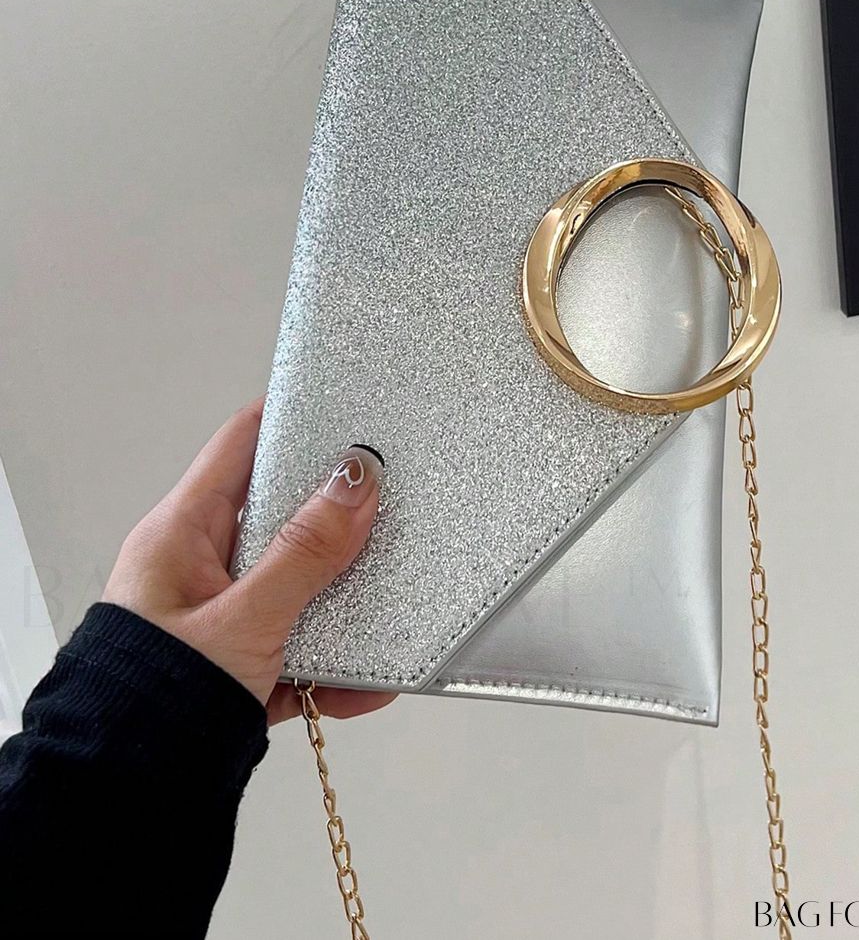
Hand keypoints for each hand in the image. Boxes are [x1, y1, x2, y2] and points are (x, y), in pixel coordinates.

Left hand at [103, 399, 393, 725]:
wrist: (128, 794)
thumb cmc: (155, 699)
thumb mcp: (247, 619)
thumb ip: (307, 552)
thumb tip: (353, 482)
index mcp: (181, 532)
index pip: (240, 446)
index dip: (290, 420)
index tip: (344, 409)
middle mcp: (198, 567)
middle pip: (280, 517)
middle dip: (334, 519)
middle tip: (385, 508)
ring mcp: (219, 616)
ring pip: (295, 585)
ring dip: (340, 602)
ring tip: (383, 604)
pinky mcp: (238, 664)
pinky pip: (296, 646)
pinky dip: (332, 665)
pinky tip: (366, 682)